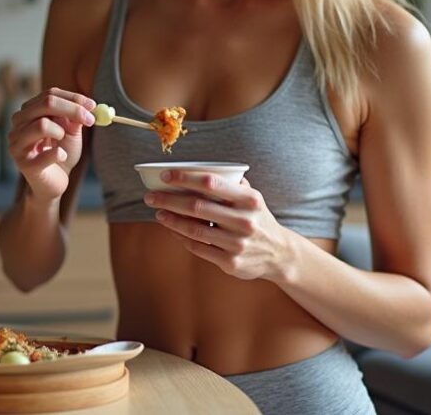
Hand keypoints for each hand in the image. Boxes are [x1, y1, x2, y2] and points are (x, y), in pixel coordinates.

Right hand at [7, 88, 96, 201]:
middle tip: (90, 119)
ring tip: (62, 142)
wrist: (53, 184)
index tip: (92, 105)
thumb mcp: (70, 132)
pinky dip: (60, 154)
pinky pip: (46, 153)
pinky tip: (61, 157)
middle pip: (45, 103)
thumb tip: (86, 105)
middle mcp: (18, 124)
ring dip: (60, 132)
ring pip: (41, 125)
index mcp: (29, 112)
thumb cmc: (60, 154)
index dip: (73, 98)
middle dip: (73, 109)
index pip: (49, 95)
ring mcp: (18, 143)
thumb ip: (74, 118)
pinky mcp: (23, 163)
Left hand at [143, 170, 294, 281]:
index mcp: (249, 200)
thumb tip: (197, 168)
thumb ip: (231, 183)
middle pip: (196, 207)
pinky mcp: (231, 262)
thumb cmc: (257, 219)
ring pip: (194, 230)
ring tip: (158, 213)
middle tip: (150, 197)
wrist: (280, 254)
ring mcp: (237, 244)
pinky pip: (198, 248)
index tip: (164, 176)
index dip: (184, 178)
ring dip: (171, 220)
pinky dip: (181, 238)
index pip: (210, 183)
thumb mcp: (252, 198)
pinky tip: (172, 230)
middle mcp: (244, 221)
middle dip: (168, 200)